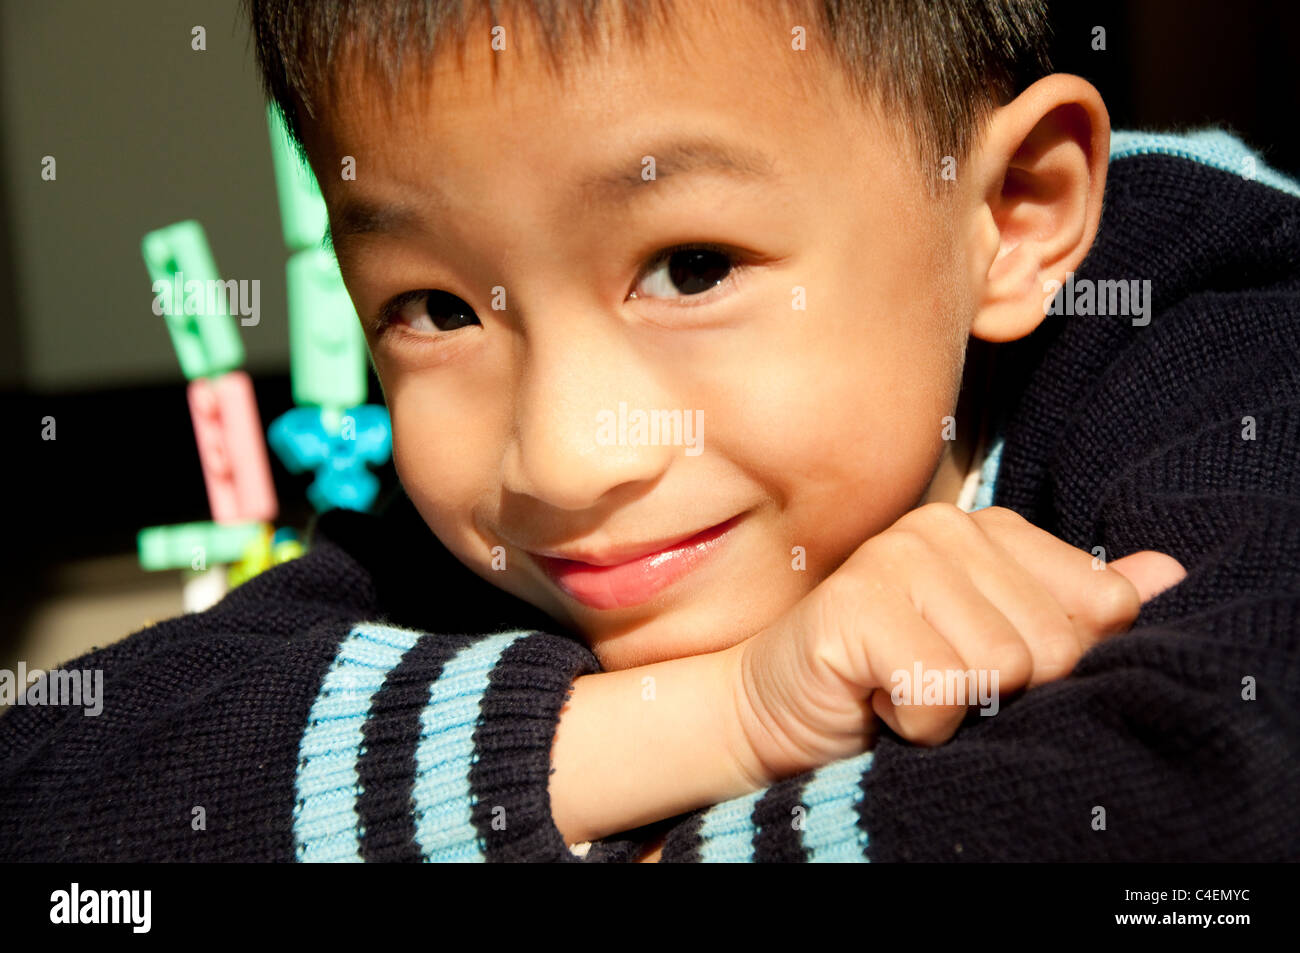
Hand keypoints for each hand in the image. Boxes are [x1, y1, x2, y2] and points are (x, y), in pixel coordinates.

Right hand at [724, 503, 1185, 786]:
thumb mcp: (999, 647)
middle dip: (1005, 694)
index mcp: (991, 529)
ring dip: (956, 711)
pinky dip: (916, 724)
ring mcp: (897, 558)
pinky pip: (943, 691)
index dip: (1057, 664)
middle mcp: (946, 528)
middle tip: (939, 682)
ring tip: (904, 689)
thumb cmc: (894, 680)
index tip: (987, 668)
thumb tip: (1170, 573)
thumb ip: (1079, 608)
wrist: (779, 710)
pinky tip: (877, 700)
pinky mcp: (856, 605)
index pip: (1101, 604)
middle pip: (1055, 644)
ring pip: (1002, 668)